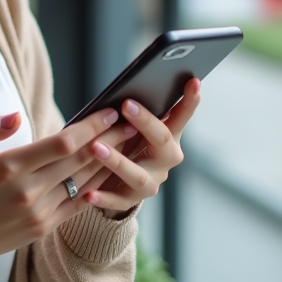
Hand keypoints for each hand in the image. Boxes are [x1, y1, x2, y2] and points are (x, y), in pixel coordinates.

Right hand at [0, 107, 137, 270]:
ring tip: (130, 142)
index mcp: (9, 167)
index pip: (62, 142)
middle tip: (131, 120)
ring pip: (85, 181)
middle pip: (80, 159)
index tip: (108, 110)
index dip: (90, 125)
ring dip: (110, 160)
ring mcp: (39, 212)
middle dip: (109, 138)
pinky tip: (112, 171)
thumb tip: (15, 116)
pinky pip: (79, 203)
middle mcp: (28, 191)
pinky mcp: (44, 227)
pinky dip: (98, 185)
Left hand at [77, 78, 201, 213]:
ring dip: (117, 160)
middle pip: (163, 140)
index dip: (189, 101)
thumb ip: (133, 111)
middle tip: (126, 105)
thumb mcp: (133, 125)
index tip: (193, 81)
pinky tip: (88, 193)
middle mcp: (165, 160)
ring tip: (95, 147)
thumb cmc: (126, 142)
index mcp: (168, 136)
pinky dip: (103, 197)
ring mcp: (151, 181)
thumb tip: (123, 88)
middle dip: (146, 122)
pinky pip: (117, 200)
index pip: (182, 115)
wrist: (118, 183)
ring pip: (138, 174)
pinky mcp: (131, 200)